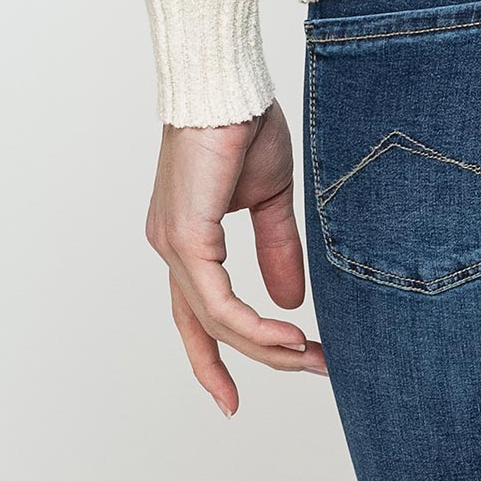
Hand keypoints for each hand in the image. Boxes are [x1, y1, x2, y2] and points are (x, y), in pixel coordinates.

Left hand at [145, 99, 328, 417]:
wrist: (229, 82)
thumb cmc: (243, 122)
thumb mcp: (270, 196)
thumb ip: (275, 248)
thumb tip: (289, 301)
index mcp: (185, 237)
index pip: (197, 313)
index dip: (216, 357)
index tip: (236, 398)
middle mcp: (169, 247)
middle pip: (205, 327)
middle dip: (257, 358)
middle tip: (310, 369)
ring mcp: (172, 244)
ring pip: (213, 320)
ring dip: (263, 345)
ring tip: (308, 355)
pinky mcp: (184, 237)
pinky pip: (215, 301)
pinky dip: (249, 324)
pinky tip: (285, 333)